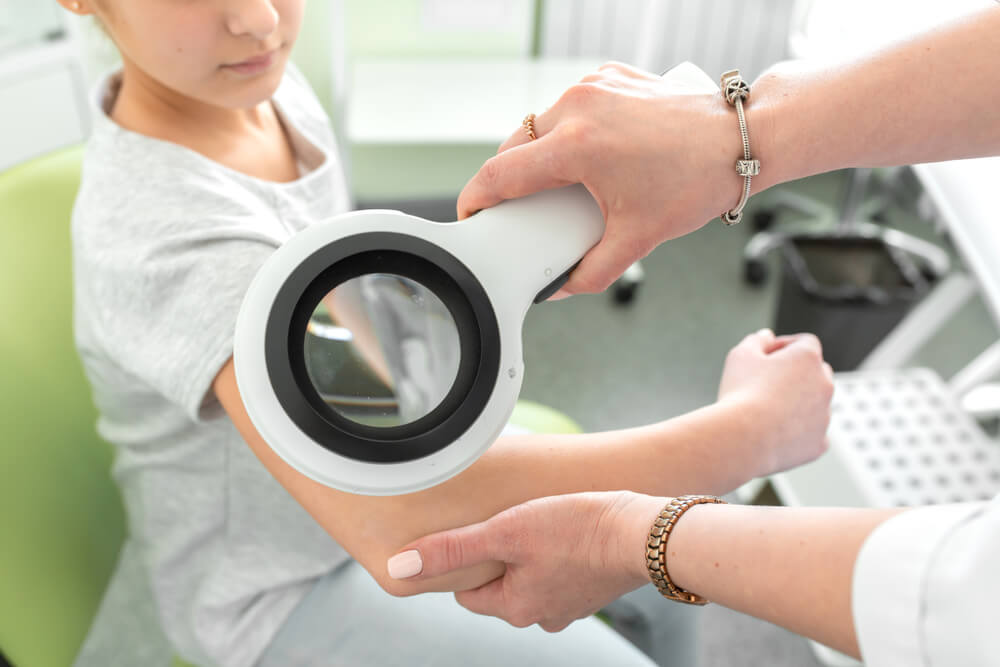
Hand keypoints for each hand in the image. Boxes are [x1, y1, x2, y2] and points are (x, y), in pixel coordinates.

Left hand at [385, 491, 660, 631]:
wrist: (644, 532)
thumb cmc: (576, 529)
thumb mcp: (505, 531)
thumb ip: (452, 550)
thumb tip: (399, 569)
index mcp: (514, 607)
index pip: (466, 594)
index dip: (461, 563)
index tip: (469, 535)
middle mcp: (541, 614)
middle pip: (499, 586)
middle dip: (496, 557)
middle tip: (501, 522)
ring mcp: (571, 604)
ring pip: (531, 578)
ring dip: (528, 553)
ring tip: (534, 521)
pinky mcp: (593, 587)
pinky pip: (560, 571)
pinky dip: (556, 552)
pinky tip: (563, 528)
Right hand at [457, 61, 766, 297]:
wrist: (740, 140)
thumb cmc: (697, 181)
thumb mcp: (638, 238)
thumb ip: (590, 271)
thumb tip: (560, 288)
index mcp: (577, 146)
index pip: (500, 173)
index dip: (475, 199)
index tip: (471, 213)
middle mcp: (579, 107)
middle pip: (514, 146)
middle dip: (510, 179)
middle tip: (523, 207)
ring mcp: (594, 86)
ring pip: (539, 123)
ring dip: (539, 152)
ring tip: (561, 180)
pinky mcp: (609, 77)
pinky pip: (569, 104)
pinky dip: (568, 129)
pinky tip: (589, 151)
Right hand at [718, 329, 833, 476]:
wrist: (743, 439)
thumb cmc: (741, 394)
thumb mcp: (741, 355)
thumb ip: (757, 340)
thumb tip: (767, 337)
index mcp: (808, 358)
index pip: (805, 342)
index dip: (785, 346)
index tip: (766, 357)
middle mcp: (824, 384)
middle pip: (817, 372)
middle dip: (796, 374)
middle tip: (766, 384)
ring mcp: (824, 416)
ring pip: (815, 404)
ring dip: (797, 403)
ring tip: (765, 412)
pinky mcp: (819, 443)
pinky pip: (813, 433)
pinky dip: (799, 432)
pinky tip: (775, 433)